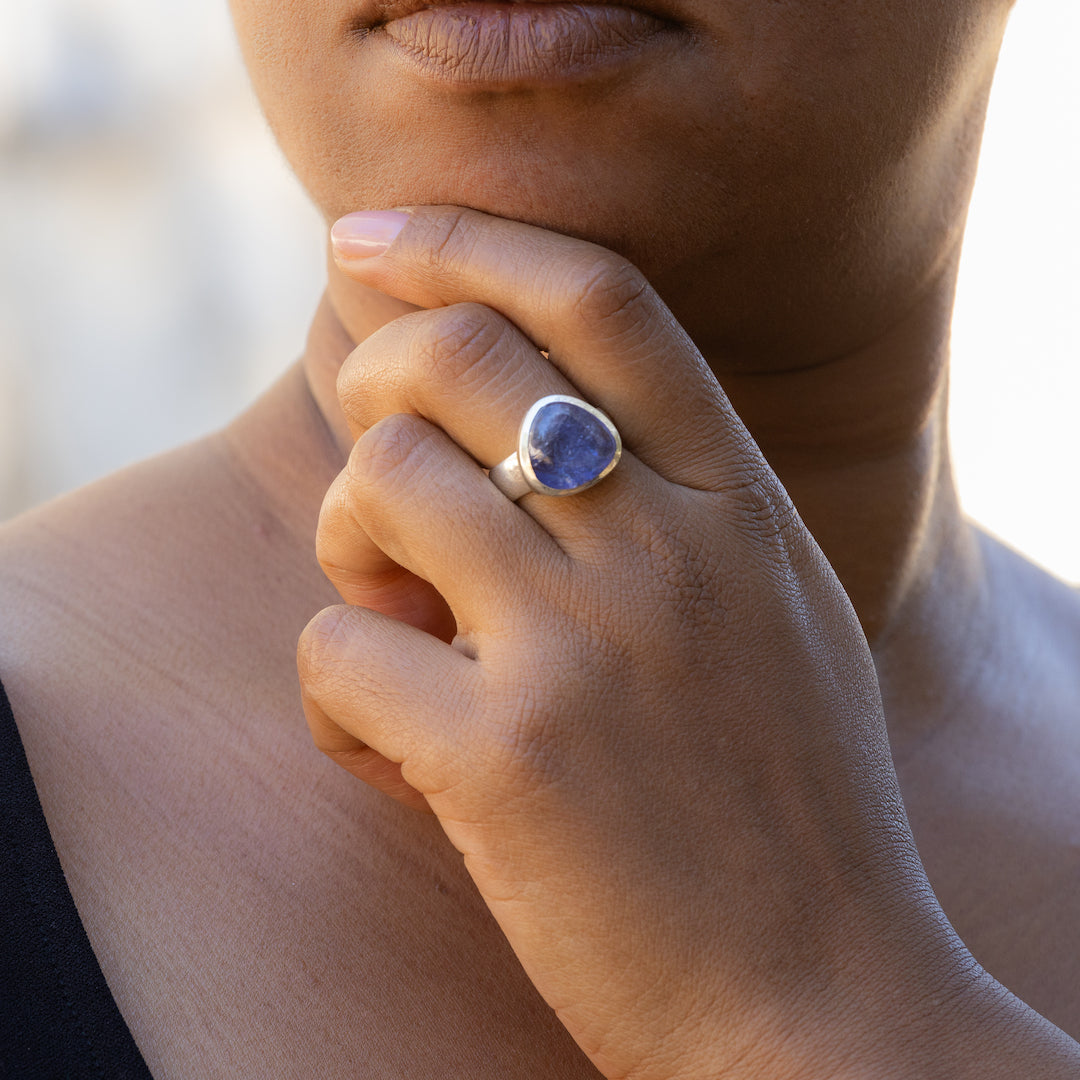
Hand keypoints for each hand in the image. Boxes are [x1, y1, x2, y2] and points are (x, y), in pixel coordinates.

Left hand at [297, 208, 1077, 1078]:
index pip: (596, 295)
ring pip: (381, 484)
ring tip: (391, 611)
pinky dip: (334, 689)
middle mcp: (666, 548)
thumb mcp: (772, 612)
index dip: (465, 239)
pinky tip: (383, 744)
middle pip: (458, 359)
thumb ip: (677, 502)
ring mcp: (584, 647)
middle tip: (377, 453)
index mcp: (738, 502)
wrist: (822, 1004)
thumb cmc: (788, 804)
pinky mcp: (502, 760)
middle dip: (375, 376)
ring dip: (349, 539)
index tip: (371, 235)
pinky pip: (340, 651)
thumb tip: (523, 428)